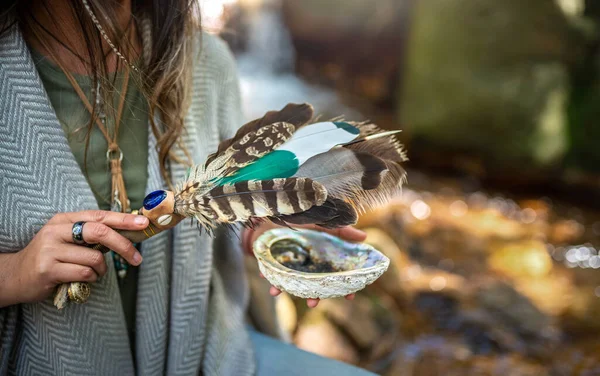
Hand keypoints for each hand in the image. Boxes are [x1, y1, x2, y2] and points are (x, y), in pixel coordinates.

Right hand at [0, 210, 148, 306]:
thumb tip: (128, 232)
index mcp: (64, 219)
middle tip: (137, 258)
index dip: (124, 219)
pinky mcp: (48, 269)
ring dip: (102, 270)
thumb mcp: (68, 239)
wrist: (15, 276)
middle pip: (99, 232)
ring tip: (94, 273)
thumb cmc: (51, 257)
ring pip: (94, 258)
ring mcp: (50, 249)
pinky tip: (83, 279)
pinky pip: (84, 273)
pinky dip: (91, 279)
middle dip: (123, 245)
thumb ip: (92, 235)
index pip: (100, 216)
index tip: (144, 223)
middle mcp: (56, 230)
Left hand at [244, 221, 366, 307]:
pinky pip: (274, 276)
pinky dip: (272, 281)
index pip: (336, 276)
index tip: (350, 296)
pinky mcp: (276, 263)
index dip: (344, 287)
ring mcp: (292, 266)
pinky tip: (271, 285)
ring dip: (290, 291)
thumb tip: (364, 238)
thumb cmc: (303, 219)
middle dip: (315, 296)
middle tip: (313, 303)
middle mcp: (308, 265)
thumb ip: (342, 231)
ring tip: (286, 295)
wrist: (278, 211)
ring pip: (294, 284)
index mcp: (322, 258)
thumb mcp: (323, 224)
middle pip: (315, 286)